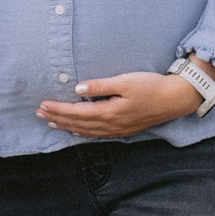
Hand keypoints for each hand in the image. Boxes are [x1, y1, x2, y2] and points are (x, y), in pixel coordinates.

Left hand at [37, 71, 202, 138]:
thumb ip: (100, 86)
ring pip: (86, 131)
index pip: (77, 113)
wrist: (175, 99)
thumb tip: (78, 89)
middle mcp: (111, 125)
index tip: (43, 105)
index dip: (58, 109)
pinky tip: (76, 131)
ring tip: (51, 122)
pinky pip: (97, 135)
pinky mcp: (123, 130)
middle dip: (57, 119)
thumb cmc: (151, 86)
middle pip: (78, 124)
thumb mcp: (125, 81)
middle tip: (39, 114)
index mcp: (110, 112)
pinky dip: (82, 133)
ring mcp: (118, 130)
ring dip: (67, 127)